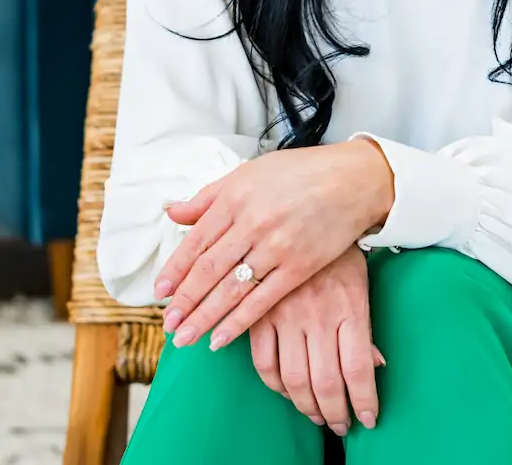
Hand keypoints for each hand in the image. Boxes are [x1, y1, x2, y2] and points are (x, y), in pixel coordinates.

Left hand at [155, 138, 393, 352]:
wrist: (352, 180)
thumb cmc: (299, 173)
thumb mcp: (248, 173)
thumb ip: (208, 196)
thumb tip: (172, 211)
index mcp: (234, 199)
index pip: (196, 242)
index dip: (175, 270)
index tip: (159, 292)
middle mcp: (251, 224)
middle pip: (209, 270)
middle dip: (184, 301)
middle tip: (168, 324)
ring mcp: (276, 248)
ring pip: (231, 290)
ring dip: (204, 317)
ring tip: (185, 337)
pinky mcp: (299, 268)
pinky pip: (262, 301)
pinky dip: (239, 322)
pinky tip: (220, 338)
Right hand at [250, 246, 385, 433]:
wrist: (306, 207)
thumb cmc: (338, 249)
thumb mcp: (361, 282)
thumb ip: (366, 328)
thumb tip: (378, 364)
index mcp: (350, 309)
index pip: (359, 370)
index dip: (364, 401)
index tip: (367, 419)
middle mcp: (319, 317)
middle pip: (327, 384)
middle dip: (334, 413)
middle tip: (338, 425)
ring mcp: (287, 316)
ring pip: (294, 379)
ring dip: (305, 406)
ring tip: (314, 414)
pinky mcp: (261, 313)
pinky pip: (263, 362)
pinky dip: (273, 384)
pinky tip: (284, 390)